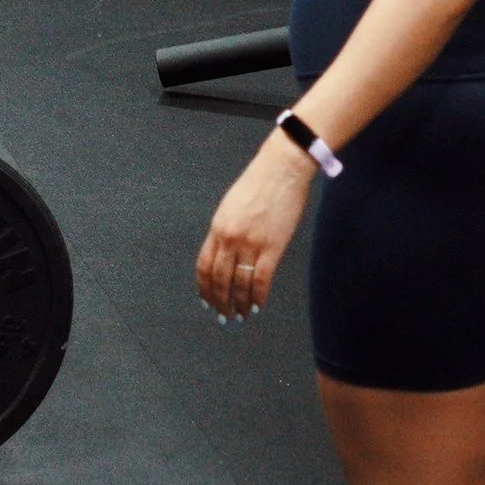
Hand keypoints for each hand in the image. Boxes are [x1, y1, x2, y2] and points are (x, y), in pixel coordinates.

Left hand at [195, 136, 315, 322]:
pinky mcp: (272, 247)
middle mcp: (229, 238)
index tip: (206, 301)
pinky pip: (262, 280)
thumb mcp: (231, 207)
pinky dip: (258, 297)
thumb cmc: (258, 184)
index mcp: (217, 227)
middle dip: (220, 301)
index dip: (204, 287)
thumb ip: (225, 231)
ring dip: (240, 303)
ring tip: (241, 315)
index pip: (204, 266)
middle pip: (219, 279)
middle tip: (224, 315)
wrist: (281, 170)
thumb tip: (224, 255)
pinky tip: (258, 306)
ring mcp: (250, 244)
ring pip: (239, 284)